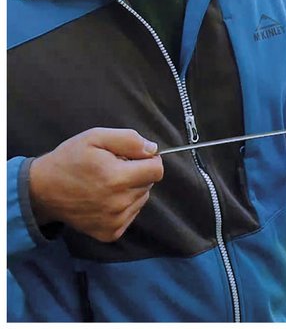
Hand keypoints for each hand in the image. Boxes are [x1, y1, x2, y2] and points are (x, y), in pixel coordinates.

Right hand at [28, 128, 163, 242]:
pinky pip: (131, 214)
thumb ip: (129, 140)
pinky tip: (105, 197)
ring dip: (132, 189)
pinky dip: (125, 205)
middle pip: (149, 184)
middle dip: (138, 172)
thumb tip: (153, 149)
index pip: (157, 170)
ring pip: (142, 199)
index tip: (135, 156)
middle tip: (115, 167)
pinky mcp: (109, 233)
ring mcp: (114, 222)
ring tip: (108, 182)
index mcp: (117, 178)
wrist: (42, 190)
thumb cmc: (70, 159)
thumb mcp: (96, 137)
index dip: (150, 159)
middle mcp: (118, 204)